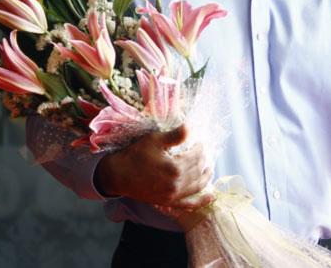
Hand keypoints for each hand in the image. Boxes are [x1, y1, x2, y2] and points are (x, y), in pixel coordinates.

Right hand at [95, 124, 213, 209]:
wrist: (119, 175)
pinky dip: (202, 200)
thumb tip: (191, 127)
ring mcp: (173, 195)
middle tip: (203, 152)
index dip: (201, 148)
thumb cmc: (136, 154)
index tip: (199, 142)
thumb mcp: (155, 140)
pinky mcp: (169, 202)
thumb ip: (175, 135)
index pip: (196, 156)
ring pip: (198, 186)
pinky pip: (190, 204)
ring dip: (206, 176)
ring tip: (209, 168)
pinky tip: (211, 195)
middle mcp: (176, 184)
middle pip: (198, 170)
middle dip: (203, 160)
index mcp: (175, 167)